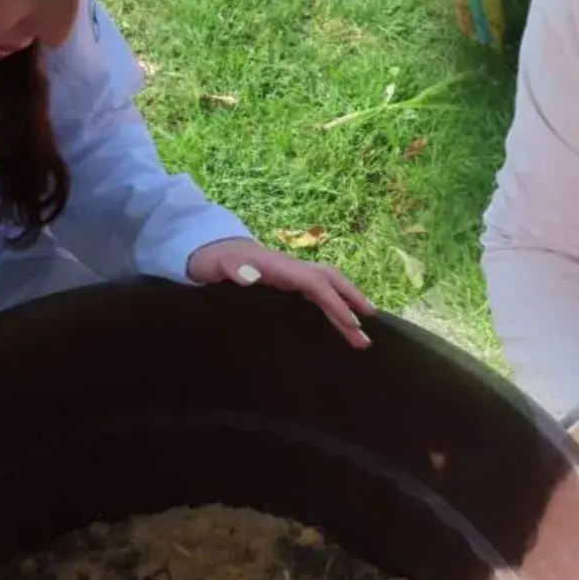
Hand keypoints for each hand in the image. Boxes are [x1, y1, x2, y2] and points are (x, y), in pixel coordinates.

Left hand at [185, 237, 375, 346]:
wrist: (207, 249)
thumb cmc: (212, 260)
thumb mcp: (216, 265)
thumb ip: (232, 269)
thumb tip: (249, 276)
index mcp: (280, 267)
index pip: (316, 284)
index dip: (335, 303)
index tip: (352, 324)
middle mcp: (291, 268)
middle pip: (331, 280)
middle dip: (353, 300)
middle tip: (371, 326)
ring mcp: (291, 274)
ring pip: (328, 285)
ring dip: (347, 303)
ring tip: (363, 331)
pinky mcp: (287, 282)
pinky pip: (318, 291)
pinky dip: (334, 303)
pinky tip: (339, 320)